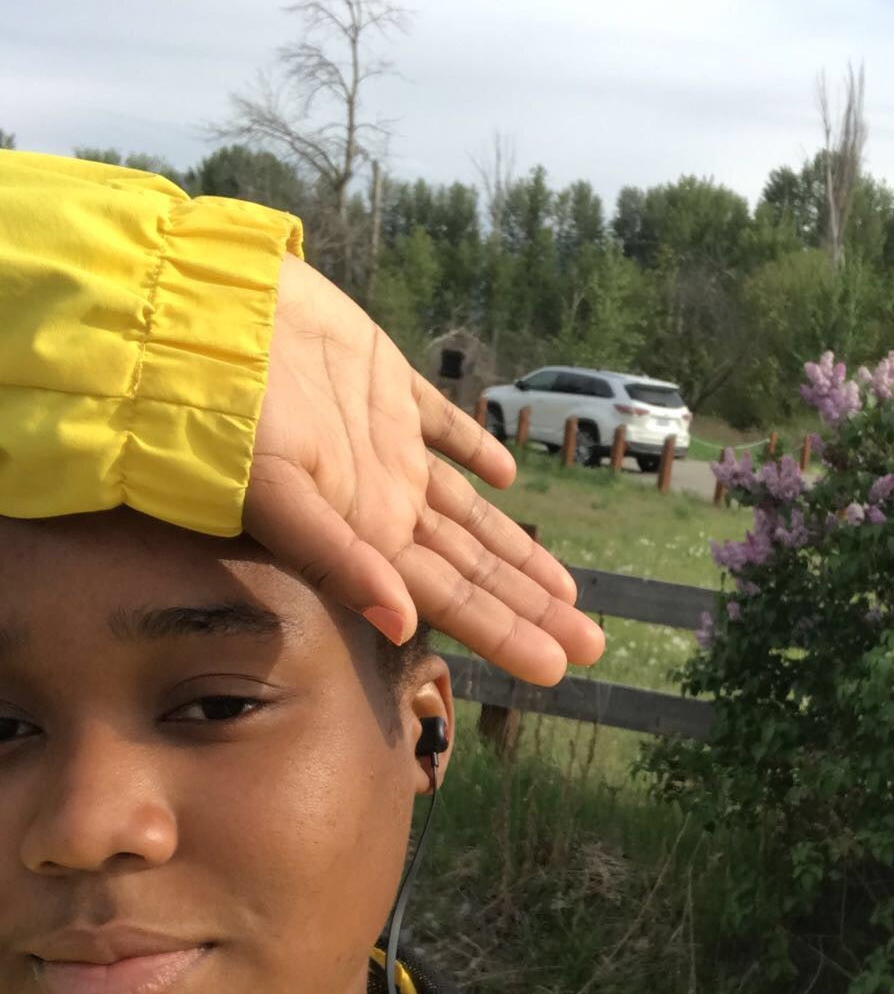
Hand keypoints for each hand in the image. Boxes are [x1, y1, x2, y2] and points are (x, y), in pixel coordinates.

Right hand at [244, 256, 604, 683]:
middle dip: (531, 607)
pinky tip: (507, 481)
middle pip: (473, 566)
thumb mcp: (281, 497)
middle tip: (592, 644)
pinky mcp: (383, 386)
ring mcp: (387, 446)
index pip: (452, 598)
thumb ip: (340, 560)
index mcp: (366, 534)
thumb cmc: (228, 421)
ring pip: (470, 514)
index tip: (560, 669)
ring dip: (517, 551)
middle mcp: (382, 500)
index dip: (506, 632)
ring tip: (565, 591)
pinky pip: (443, 426)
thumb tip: (403, 626)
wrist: (201, 324)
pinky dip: (477, 451)